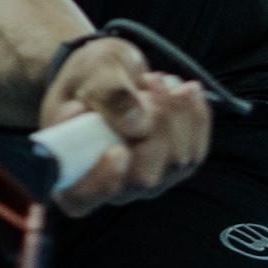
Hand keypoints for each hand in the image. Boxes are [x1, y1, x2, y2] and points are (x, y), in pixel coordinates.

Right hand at [37, 37, 211, 216]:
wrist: (109, 72)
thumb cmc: (90, 75)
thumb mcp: (91, 69)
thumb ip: (107, 92)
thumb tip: (137, 123)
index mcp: (71, 168)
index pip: (81, 197)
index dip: (101, 181)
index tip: (117, 151)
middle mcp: (110, 185)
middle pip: (143, 178)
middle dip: (156, 127)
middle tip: (146, 82)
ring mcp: (145, 179)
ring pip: (177, 162)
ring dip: (176, 114)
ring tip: (154, 79)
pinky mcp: (173, 165)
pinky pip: (196, 151)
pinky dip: (195, 116)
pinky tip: (187, 89)